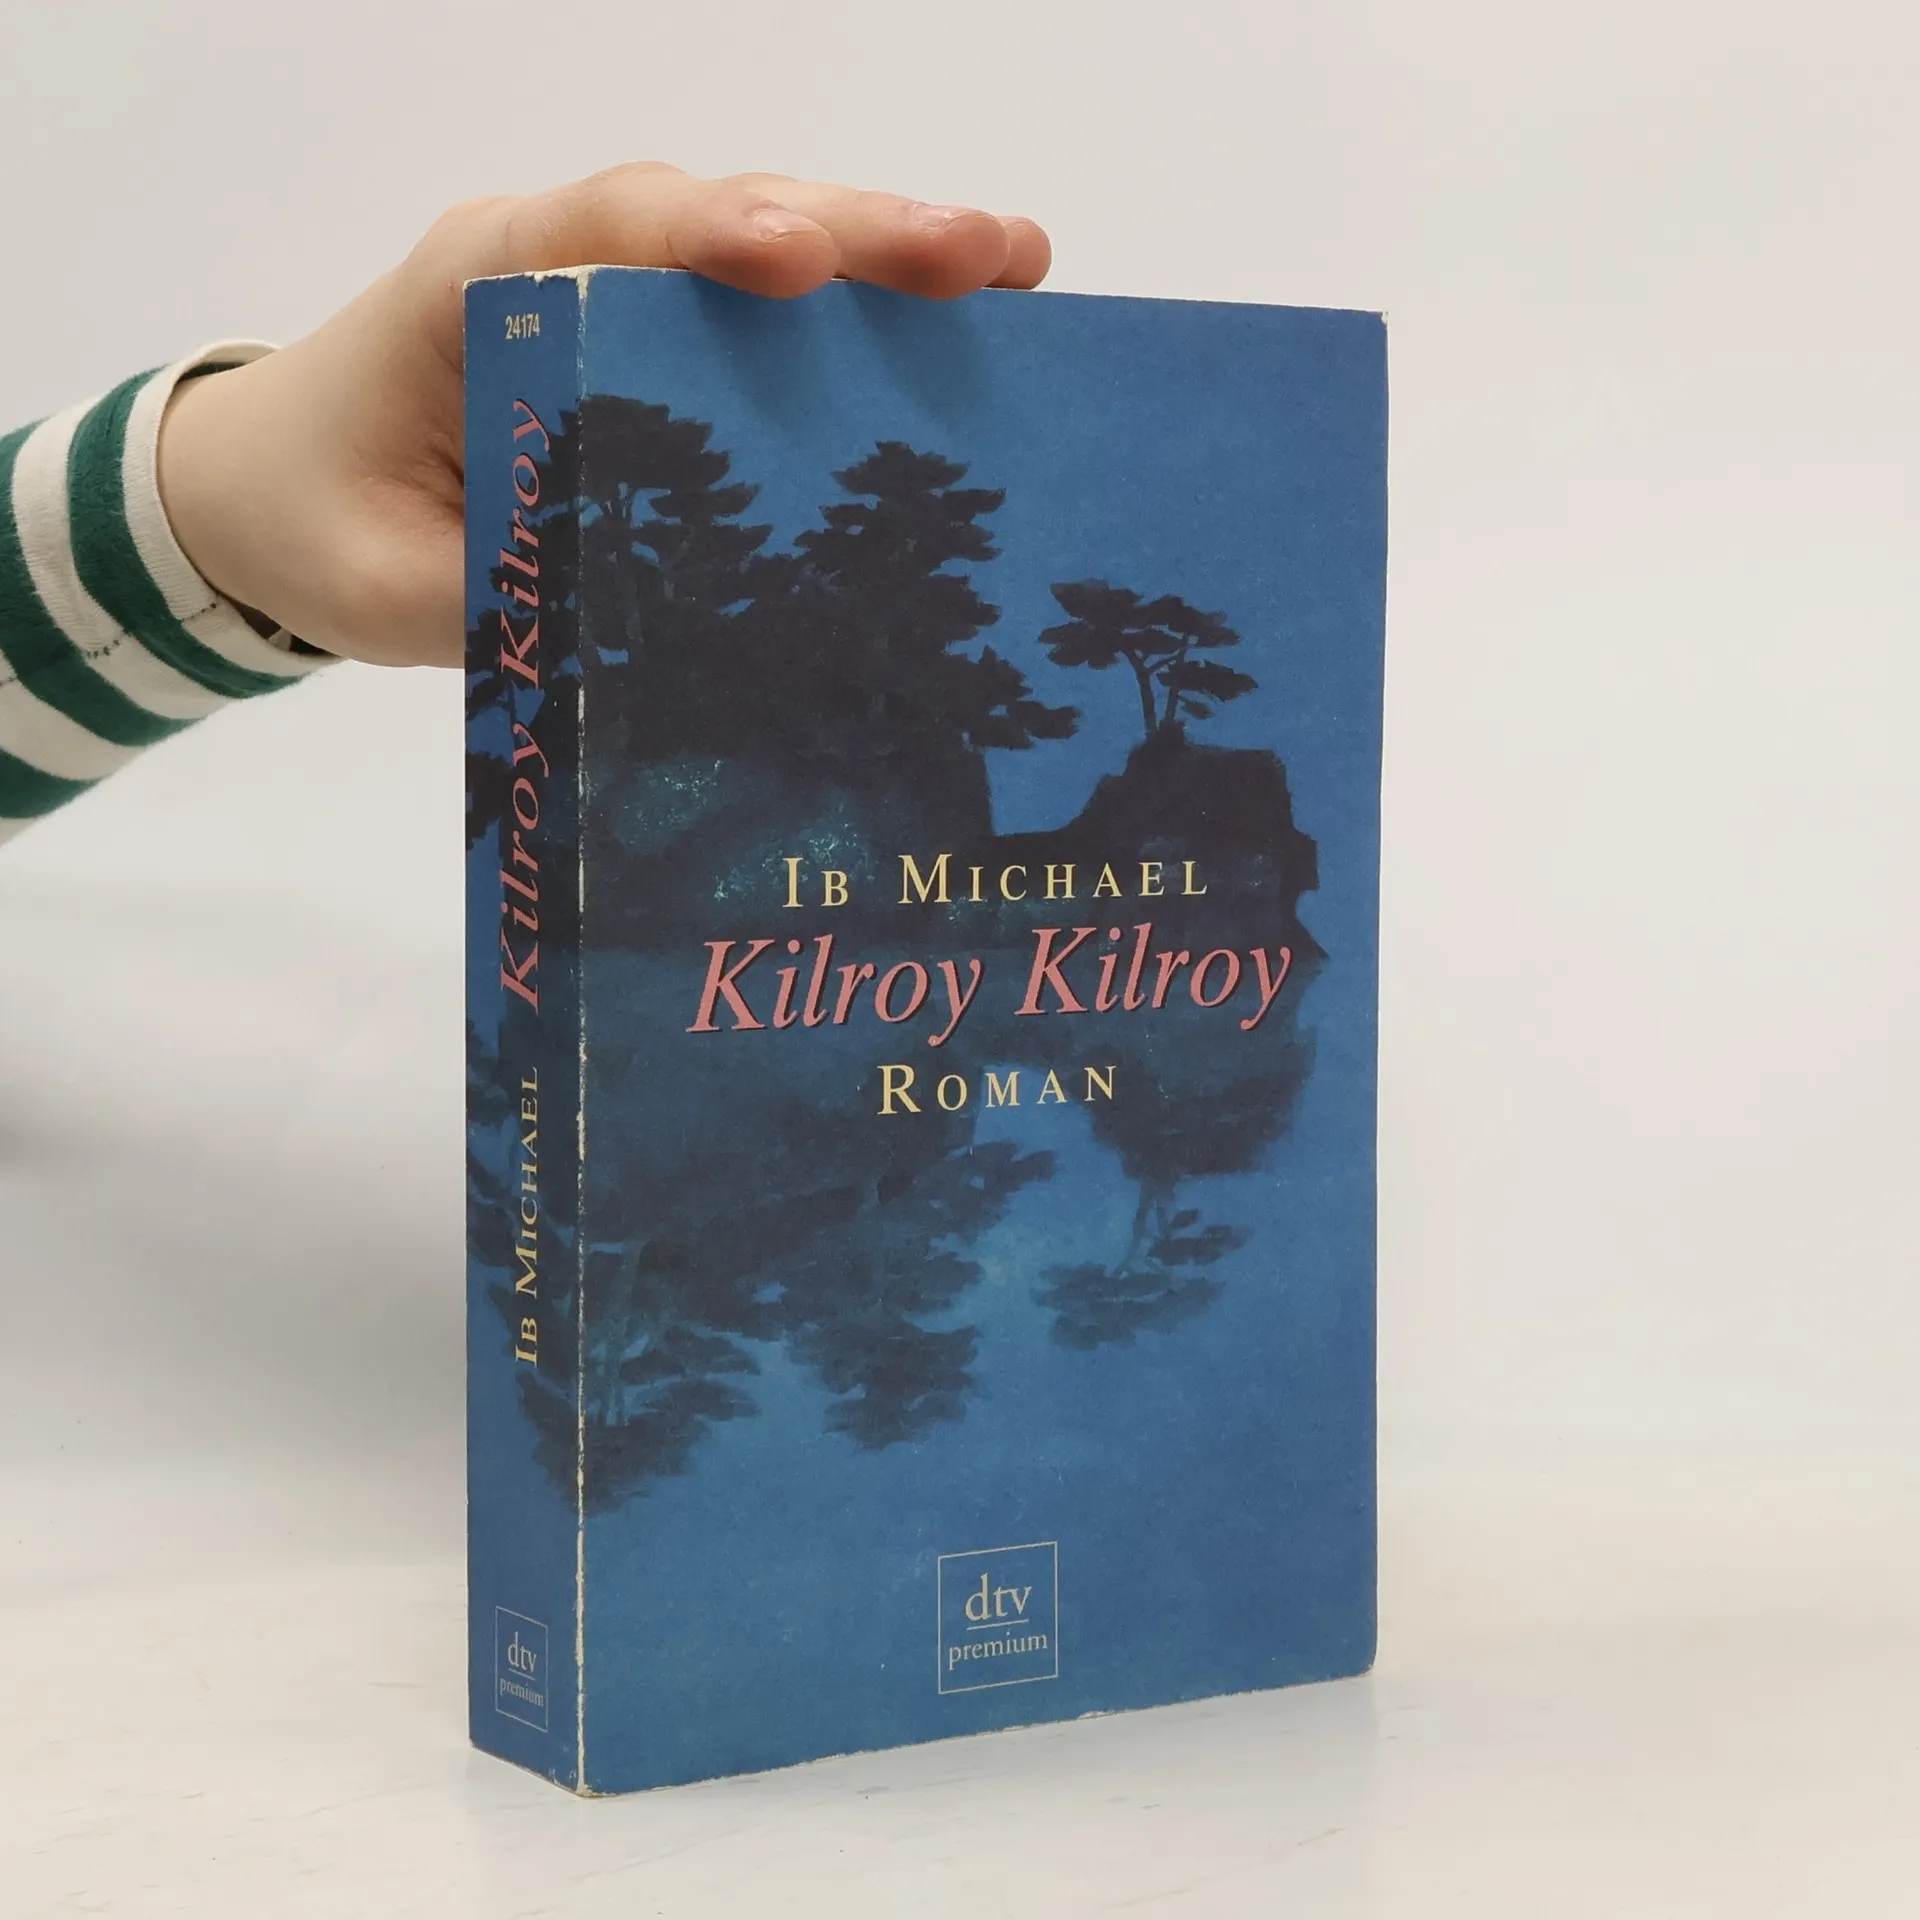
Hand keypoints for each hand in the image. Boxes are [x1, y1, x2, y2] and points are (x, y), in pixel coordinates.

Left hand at [156, 164, 1050, 667]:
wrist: (266, 494)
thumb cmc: (319, 523)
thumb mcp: (396, 585)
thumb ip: (516, 590)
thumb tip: (670, 626)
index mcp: (474, 287)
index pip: (601, 232)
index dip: (707, 239)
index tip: (803, 262)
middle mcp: (556, 260)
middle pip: (713, 218)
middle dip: (856, 233)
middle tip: (988, 255)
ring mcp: (612, 291)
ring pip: (758, 249)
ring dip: (888, 258)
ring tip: (1016, 271)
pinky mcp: (648, 343)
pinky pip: (758, 318)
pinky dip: (858, 321)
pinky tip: (960, 332)